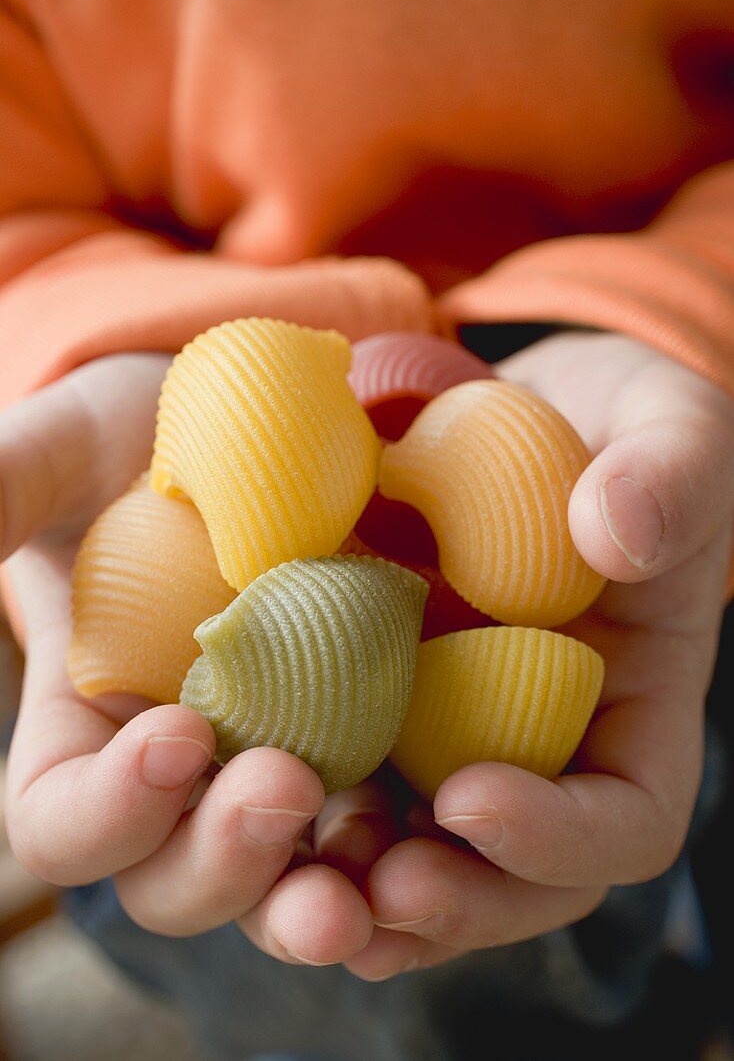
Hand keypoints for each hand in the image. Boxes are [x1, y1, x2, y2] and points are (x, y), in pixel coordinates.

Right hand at [1, 353, 372, 964]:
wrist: (252, 428)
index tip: (174, 732)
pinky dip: (401, 847)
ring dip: (317, 900)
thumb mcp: (66, 449)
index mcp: (86, 732)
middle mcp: (178, 776)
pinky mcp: (357, 745)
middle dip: (223, 860)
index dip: (107, 810)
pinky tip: (446, 821)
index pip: (64, 823)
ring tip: (368, 877)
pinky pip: (376, 830)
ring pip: (280, 883)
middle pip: (173, 880)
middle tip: (284, 787)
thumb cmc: (137, 440)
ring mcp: (271, 766)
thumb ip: (8, 488)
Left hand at [312, 331, 733, 979]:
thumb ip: (669, 474)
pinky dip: (294, 820)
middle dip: (450, 901)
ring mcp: (451, 738)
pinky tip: (237, 804)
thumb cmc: (610, 427)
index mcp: (630, 714)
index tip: (468, 796)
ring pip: (416, 861)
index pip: (624, 821)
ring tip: (296, 875)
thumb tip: (616, 533)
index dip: (557, 838)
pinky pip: (338, 786)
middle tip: (376, 885)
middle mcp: (540, 752)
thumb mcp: (665, 426)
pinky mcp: (372, 705)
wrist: (516, 416)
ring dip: (357, 888)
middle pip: (514, 882)